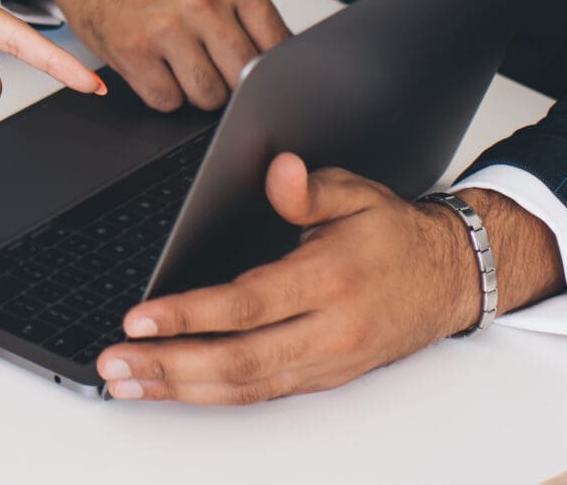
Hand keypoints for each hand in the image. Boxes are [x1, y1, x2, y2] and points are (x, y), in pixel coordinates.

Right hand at [5, 0, 289, 110]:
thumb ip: (246, 15)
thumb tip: (286, 65)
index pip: (277, 48)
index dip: (271, 72)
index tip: (263, 79)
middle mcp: (202, 1)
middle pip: (244, 79)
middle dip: (231, 84)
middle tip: (211, 68)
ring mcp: (165, 27)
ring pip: (208, 96)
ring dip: (195, 92)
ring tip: (179, 64)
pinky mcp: (131, 51)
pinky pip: (167, 101)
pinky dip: (161, 93)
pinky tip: (152, 66)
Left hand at [95, 154, 560, 403]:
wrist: (452, 278)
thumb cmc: (397, 235)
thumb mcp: (359, 193)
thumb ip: (311, 187)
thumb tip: (278, 170)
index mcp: (330, 279)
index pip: (248, 304)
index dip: (189, 315)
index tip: (140, 318)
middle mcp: (329, 330)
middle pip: (238, 360)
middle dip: (169, 365)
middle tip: (114, 364)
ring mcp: (327, 362)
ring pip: (246, 387)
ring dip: (180, 390)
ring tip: (127, 383)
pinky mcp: (324, 378)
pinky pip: (260, 393)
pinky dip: (211, 395)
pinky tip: (173, 389)